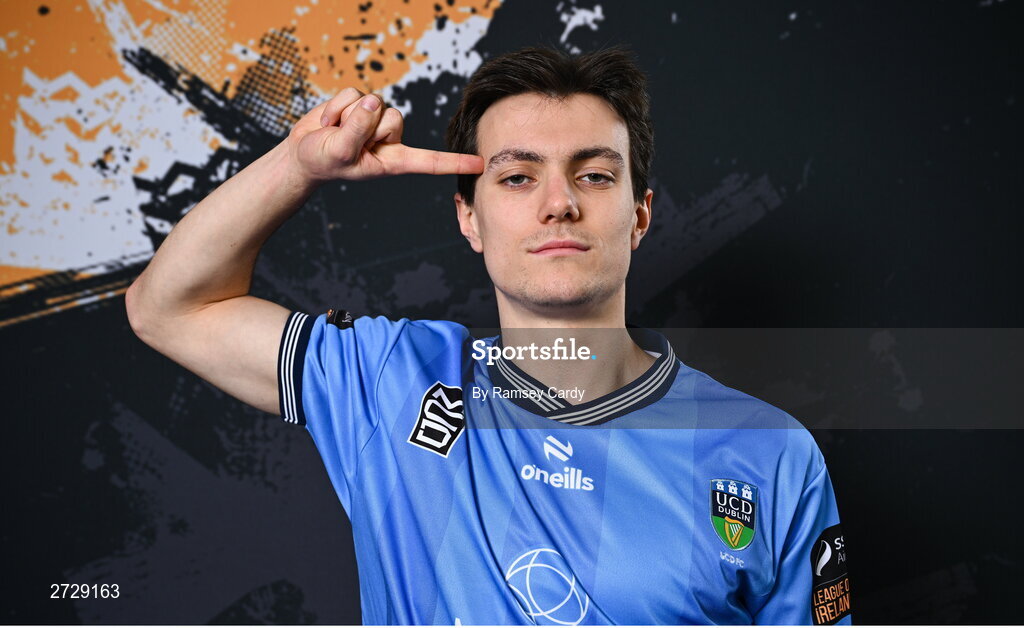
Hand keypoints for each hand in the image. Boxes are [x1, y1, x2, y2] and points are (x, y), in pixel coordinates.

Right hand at [287, 88, 484, 182]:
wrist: (304, 152)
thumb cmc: (324, 161)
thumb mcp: (339, 152)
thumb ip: (357, 129)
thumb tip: (374, 101)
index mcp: (393, 160)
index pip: (428, 162)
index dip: (453, 162)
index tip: (480, 165)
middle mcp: (389, 138)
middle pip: (393, 118)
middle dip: (364, 126)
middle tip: (346, 141)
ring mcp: (376, 119)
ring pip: (374, 103)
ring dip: (348, 115)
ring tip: (336, 131)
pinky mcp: (362, 103)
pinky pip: (354, 93)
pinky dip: (336, 106)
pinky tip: (330, 120)